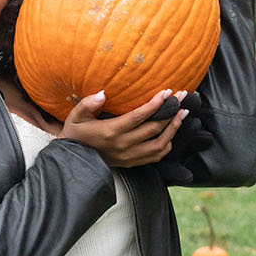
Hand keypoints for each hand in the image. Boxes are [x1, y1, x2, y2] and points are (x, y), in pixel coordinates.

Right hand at [62, 89, 186, 167]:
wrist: (73, 158)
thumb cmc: (76, 133)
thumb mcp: (75, 116)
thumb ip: (88, 103)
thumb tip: (103, 93)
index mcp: (110, 131)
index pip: (139, 117)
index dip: (155, 104)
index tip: (167, 93)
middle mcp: (123, 145)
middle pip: (154, 128)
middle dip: (171, 112)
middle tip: (181, 98)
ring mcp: (129, 156)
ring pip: (160, 144)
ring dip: (173, 128)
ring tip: (182, 114)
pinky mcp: (131, 163)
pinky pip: (156, 156)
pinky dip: (167, 144)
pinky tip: (170, 132)